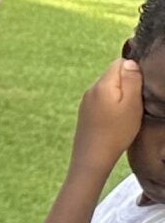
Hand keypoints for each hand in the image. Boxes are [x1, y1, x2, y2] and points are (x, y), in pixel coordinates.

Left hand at [74, 57, 143, 172]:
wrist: (92, 160)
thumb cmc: (116, 133)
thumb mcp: (132, 104)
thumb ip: (132, 79)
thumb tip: (129, 62)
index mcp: (102, 84)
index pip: (120, 62)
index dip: (133, 71)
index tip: (139, 88)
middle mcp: (90, 90)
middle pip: (113, 74)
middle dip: (126, 83)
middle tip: (134, 102)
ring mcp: (85, 102)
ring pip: (108, 88)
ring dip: (119, 95)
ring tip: (125, 112)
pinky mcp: (84, 113)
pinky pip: (101, 100)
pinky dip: (110, 105)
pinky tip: (114, 119)